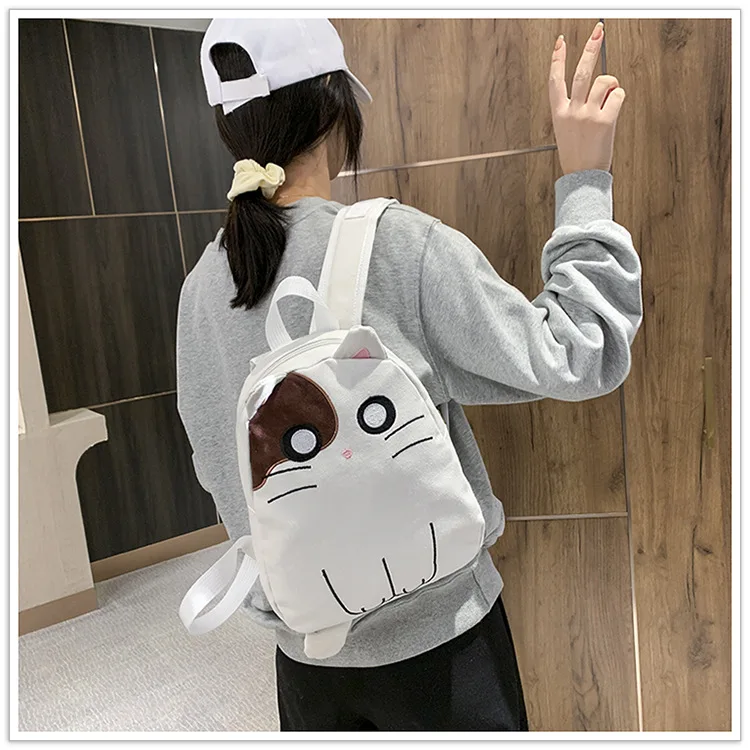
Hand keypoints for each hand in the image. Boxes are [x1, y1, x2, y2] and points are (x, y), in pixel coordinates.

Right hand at [549, 21, 625, 174]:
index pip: (555, 79)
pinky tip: (613, 110)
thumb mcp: (567, 130)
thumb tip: (602, 87)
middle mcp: (572, 111)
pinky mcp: (605, 120)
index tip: (560, 42)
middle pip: (582, 71)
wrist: (582, 177)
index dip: (557, 58)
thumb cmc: (576, 155)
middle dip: (591, 48)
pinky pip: (617, 96)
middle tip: (598, 32)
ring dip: (611, 84)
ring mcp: (588, 115)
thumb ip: (578, 108)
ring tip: (609, 95)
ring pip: (603, 82)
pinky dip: (619, 98)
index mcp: (559, 113)